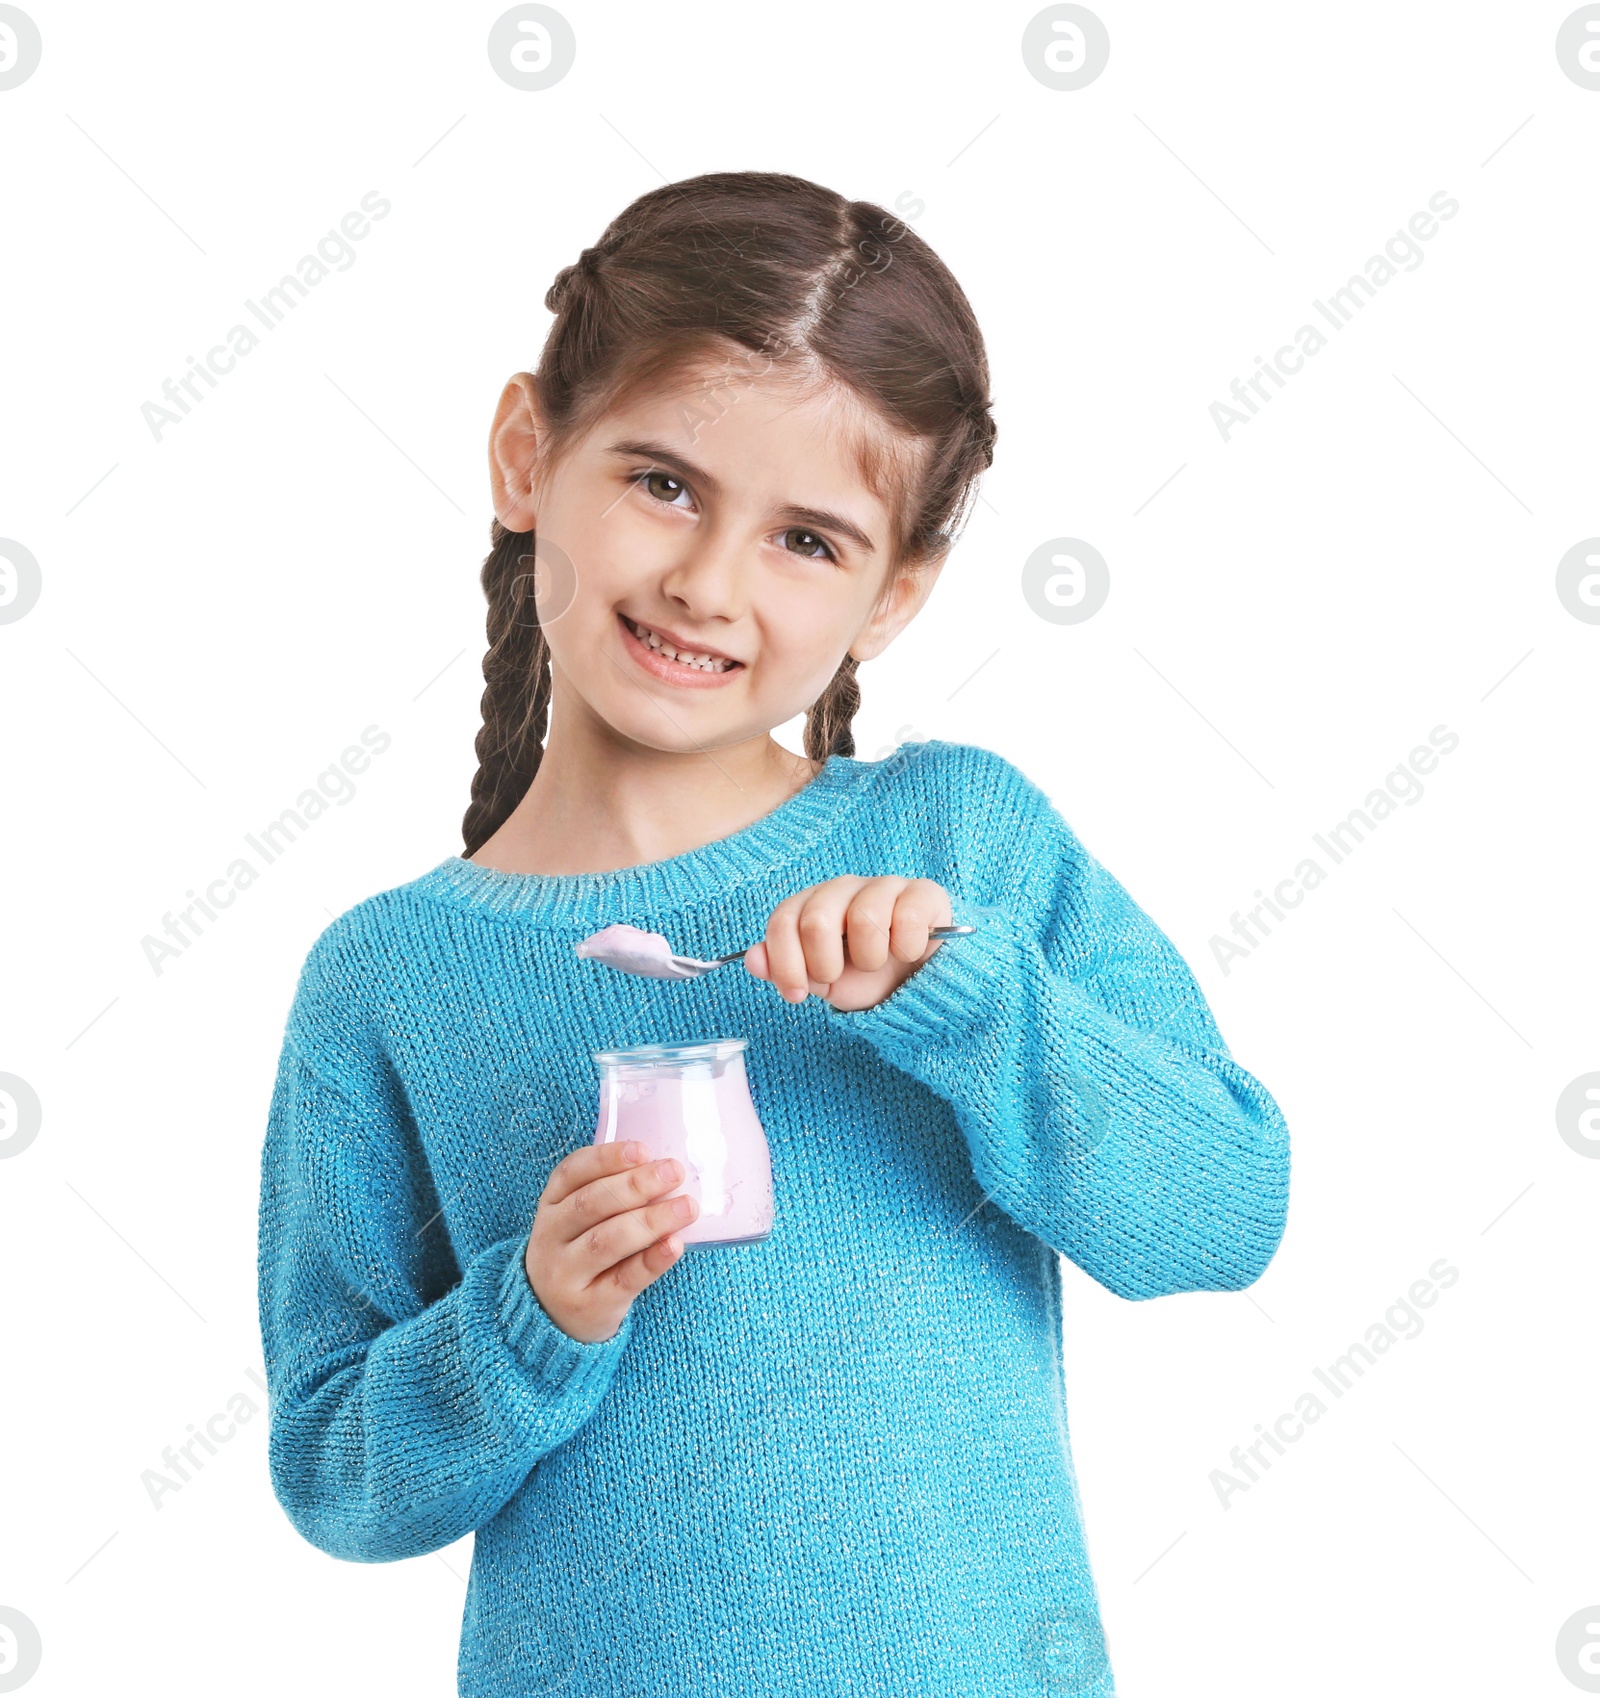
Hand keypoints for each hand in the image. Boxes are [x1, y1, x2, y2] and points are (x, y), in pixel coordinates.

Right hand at [524, 1142, 698, 1342]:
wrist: (553, 1317)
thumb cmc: (581, 1252)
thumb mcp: (579, 1220)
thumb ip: (611, 1193)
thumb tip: (667, 1167)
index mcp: (552, 1204)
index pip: (572, 1172)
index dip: (607, 1158)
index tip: (644, 1149)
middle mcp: (551, 1237)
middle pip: (591, 1203)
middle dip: (636, 1185)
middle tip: (674, 1172)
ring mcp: (565, 1274)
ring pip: (607, 1241)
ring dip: (650, 1221)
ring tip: (687, 1207)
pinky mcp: (589, 1306)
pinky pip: (623, 1280)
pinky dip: (651, 1261)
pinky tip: (674, 1245)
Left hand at [743, 875, 952, 1011]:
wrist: (916, 982)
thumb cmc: (863, 977)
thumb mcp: (819, 980)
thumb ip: (784, 968)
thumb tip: (752, 959)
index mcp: (812, 904)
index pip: (783, 921)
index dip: (785, 963)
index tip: (796, 995)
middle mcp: (844, 888)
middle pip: (817, 920)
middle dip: (824, 965)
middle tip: (838, 977)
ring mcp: (883, 886)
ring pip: (864, 920)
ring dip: (869, 959)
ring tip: (876, 963)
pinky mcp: (923, 893)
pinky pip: (907, 918)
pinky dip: (907, 949)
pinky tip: (908, 953)